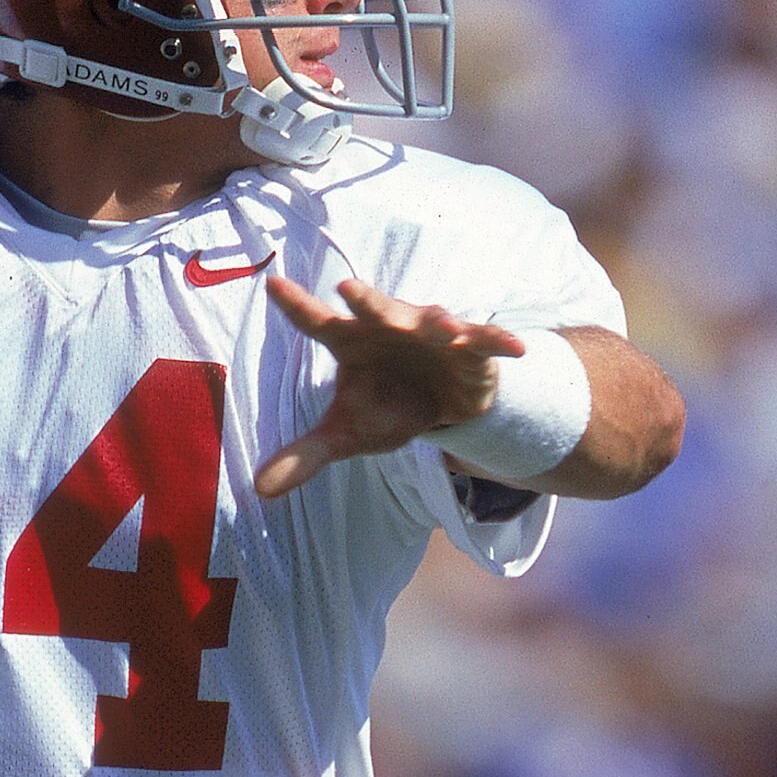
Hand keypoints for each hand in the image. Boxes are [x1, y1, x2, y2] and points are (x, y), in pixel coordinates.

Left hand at [253, 274, 524, 498]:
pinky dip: (499, 342)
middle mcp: (390, 326)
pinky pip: (485, 341)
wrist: (439, 403)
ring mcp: (431, 333)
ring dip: (437, 323)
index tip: (272, 285)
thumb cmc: (385, 406)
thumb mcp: (346, 435)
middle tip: (349, 289)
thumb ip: (304, 455)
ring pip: (432, 321)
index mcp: (351, 340)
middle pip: (376, 311)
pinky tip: (517, 348)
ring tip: (440, 329)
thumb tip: (259, 491)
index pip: (317, 322)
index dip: (296, 305)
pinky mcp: (470, 348)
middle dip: (368, 301)